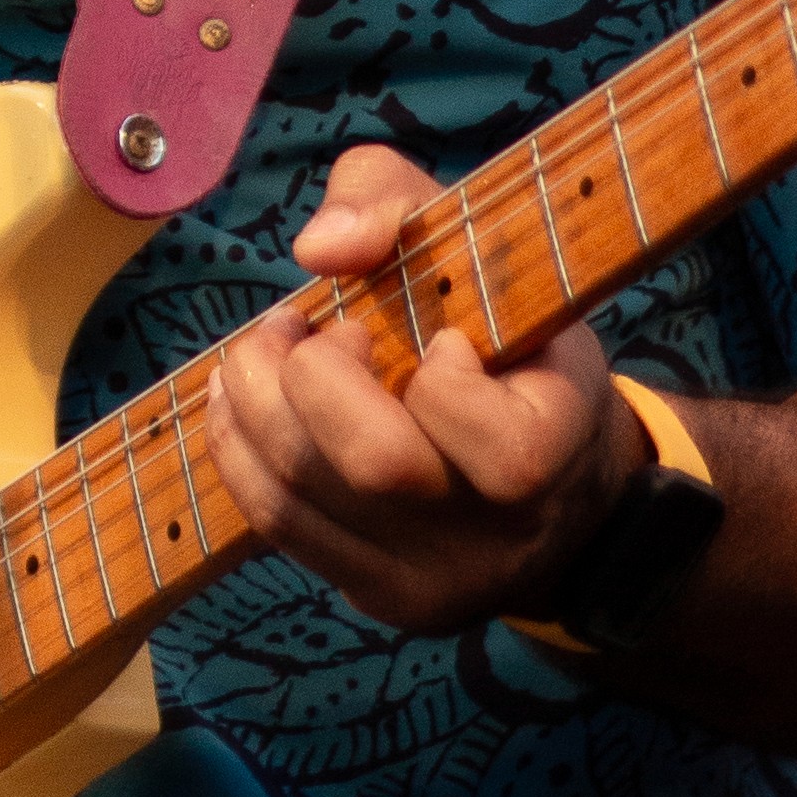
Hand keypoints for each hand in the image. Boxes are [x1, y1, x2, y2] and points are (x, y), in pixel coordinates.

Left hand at [196, 144, 638, 638]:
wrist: (551, 473)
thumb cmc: (504, 332)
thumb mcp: (476, 241)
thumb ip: (395, 200)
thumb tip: (321, 248)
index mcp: (558, 455)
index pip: (505, 451)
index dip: (447, 379)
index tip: (439, 337)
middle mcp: (500, 539)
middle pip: (379, 468)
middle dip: (312, 375)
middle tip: (305, 328)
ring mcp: (435, 581)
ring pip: (305, 498)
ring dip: (253, 402)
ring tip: (262, 350)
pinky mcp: (377, 596)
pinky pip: (278, 524)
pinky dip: (237, 448)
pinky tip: (238, 398)